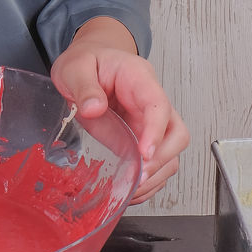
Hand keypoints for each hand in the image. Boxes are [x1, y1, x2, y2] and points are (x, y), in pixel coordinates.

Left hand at [50, 18, 188, 204]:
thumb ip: (84, 86)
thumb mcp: (75, 67)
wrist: (87, 63)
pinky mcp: (141, 137)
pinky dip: (148, 180)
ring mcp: (149, 121)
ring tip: (132, 190)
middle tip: (139, 176)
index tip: (145, 154)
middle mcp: (152, 101)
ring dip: (157, 175)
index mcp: (139, 78)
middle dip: (162, 159)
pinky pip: (155, 162)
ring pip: (171, 153)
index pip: (159, 106)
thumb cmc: (86, 61)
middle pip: (176, 133)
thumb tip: (94, 108)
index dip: (156, 132)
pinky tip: (131, 191)